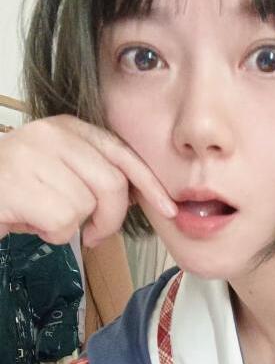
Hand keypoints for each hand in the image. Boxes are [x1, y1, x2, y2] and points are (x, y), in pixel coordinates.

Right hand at [0, 115, 175, 246]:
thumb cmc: (17, 190)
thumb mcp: (60, 173)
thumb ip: (96, 176)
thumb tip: (137, 197)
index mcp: (68, 128)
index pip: (122, 153)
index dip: (149, 184)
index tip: (168, 208)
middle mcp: (53, 135)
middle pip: (113, 185)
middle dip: (111, 219)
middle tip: (95, 235)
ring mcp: (35, 156)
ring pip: (86, 207)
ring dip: (71, 227)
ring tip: (43, 216)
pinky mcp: (20, 184)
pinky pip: (63, 223)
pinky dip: (52, 235)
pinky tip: (31, 222)